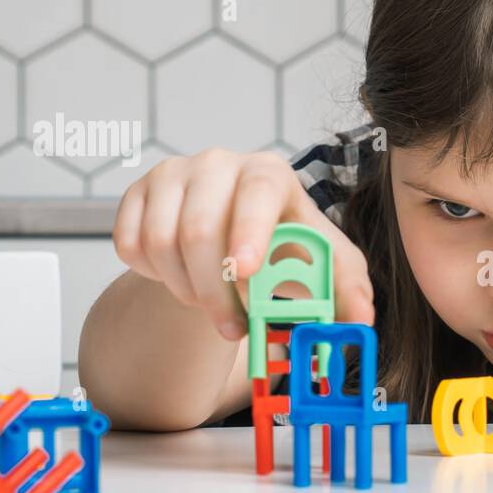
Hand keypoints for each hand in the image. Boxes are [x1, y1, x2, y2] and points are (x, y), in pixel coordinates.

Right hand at [112, 149, 373, 338]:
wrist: (232, 239)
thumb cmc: (284, 246)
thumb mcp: (323, 264)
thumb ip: (349, 290)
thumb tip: (363, 322)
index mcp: (269, 173)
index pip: (257, 192)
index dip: (249, 231)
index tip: (244, 272)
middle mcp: (218, 164)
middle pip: (200, 229)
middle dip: (214, 291)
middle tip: (231, 328)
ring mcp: (171, 174)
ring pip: (159, 242)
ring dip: (184, 289)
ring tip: (210, 300)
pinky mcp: (135, 194)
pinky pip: (129, 245)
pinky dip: (152, 275)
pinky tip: (180, 275)